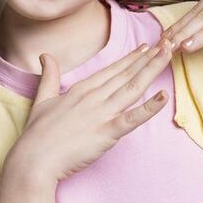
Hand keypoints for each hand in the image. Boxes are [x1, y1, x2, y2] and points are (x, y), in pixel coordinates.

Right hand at [4, 40, 173, 183]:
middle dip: (148, 58)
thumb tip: (45, 56)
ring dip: (152, 70)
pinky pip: (132, 119)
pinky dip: (149, 108)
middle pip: (126, 74)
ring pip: (133, 88)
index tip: (146, 48)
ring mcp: (101, 113)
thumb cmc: (37, 134)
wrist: (33, 159)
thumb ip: (49, 77)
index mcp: (81, 89)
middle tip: (167, 42)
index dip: (130, 59)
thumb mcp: (42, 99)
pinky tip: (163, 96)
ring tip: (168, 54)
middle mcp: (94, 97)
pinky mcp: (106, 132)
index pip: (111, 70)